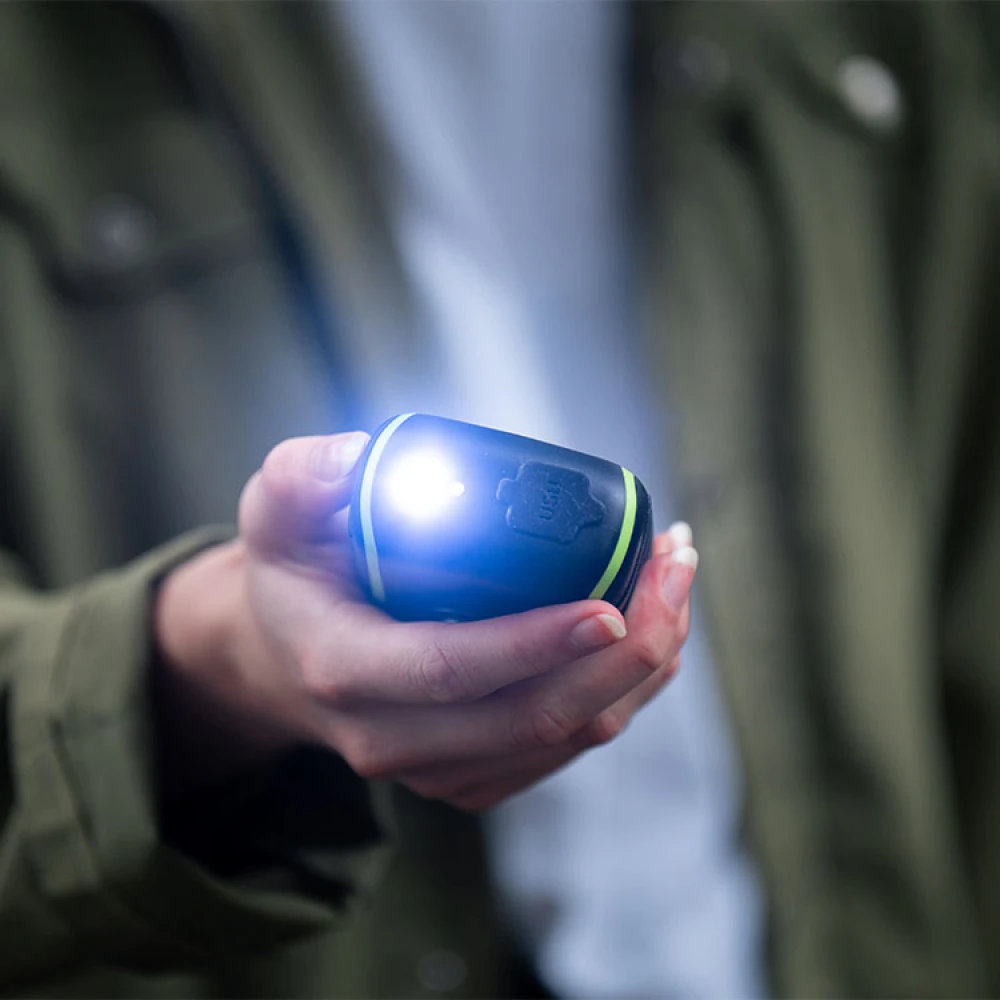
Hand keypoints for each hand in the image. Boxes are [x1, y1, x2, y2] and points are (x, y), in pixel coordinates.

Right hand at [155, 432, 697, 810]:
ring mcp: (435, 766)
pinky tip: (649, 628)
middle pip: (532, 717)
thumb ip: (306, 474)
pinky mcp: (472, 772)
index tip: (609, 601)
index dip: (534, 643)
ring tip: (676, 583)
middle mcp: (390, 738)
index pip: (448, 669)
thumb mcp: (275, 508)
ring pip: (566, 737)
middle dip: (625, 649)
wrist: (282, 655)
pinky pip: (567, 746)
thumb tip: (368, 457)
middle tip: (673, 568)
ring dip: (639, 667)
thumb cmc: (293, 572)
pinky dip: (622, 690)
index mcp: (344, 670)